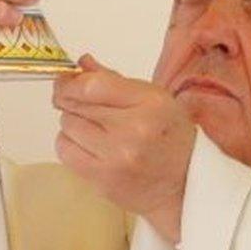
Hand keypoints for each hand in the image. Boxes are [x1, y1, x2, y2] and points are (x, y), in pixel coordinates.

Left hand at [52, 55, 195, 242]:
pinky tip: (86, 144)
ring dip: (73, 122)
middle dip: (71, 100)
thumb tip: (82, 65)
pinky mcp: (103, 179)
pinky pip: (65, 151)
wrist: (185, 184)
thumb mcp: (154, 98)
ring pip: (67, 126)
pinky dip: (69, 144)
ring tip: (93, 127)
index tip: (66, 81)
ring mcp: (117, 158)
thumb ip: (114, 80)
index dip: (71, 82)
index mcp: (150, 103)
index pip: (93, 86)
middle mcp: (134, 130)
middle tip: (77, 102)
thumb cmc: (171, 137)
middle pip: (76, 104)